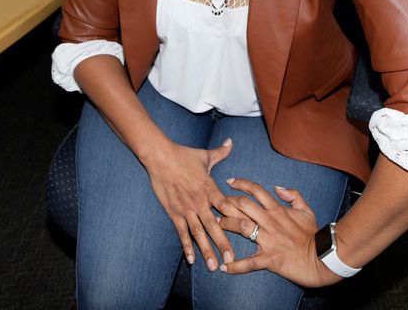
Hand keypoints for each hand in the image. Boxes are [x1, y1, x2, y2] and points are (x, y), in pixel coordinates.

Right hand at [142, 137, 234, 270]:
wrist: (159, 156)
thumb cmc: (183, 155)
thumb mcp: (204, 155)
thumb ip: (221, 153)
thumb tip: (231, 142)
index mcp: (210, 188)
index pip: (226, 206)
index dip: (237, 218)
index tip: (248, 231)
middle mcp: (199, 201)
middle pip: (213, 225)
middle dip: (222, 243)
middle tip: (231, 259)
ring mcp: (186, 208)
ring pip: (198, 233)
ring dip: (205, 249)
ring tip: (212, 265)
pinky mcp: (174, 212)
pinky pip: (181, 232)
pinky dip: (186, 246)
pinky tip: (191, 259)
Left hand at [217, 178, 338, 286]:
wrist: (323, 258)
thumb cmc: (314, 235)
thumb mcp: (307, 210)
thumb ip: (293, 195)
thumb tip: (277, 187)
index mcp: (278, 210)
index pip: (256, 191)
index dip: (241, 184)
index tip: (229, 181)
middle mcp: (270, 222)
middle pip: (243, 205)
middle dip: (226, 202)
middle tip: (215, 204)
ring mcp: (269, 240)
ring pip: (242, 227)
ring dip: (226, 226)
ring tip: (214, 227)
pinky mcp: (269, 259)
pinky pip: (249, 262)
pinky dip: (235, 266)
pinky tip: (224, 267)